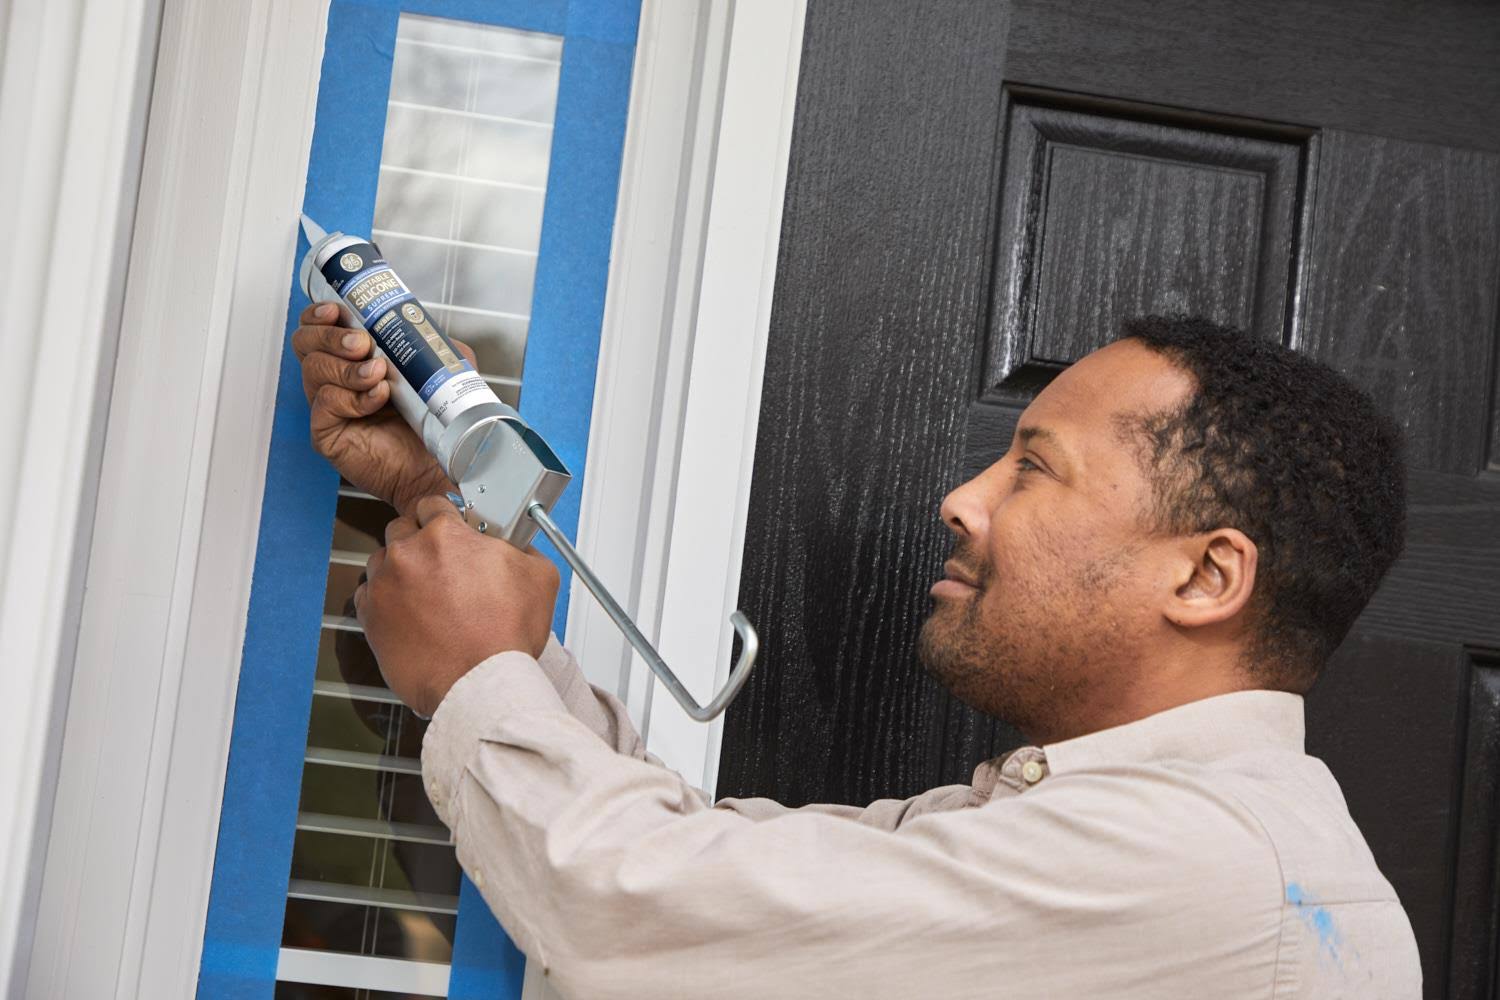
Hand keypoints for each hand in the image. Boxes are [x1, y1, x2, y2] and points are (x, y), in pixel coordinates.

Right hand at [291, 302, 477, 514]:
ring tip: (379, 375)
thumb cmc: (434, 423)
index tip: (337, 310)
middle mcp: (336, 380)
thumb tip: (422, 324)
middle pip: (306, 343)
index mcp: (353, 359)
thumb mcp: (441, 370)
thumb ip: (430, 343)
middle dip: (331, 336)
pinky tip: (378, 398)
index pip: (318, 327)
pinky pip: (324, 403)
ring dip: (347, 367)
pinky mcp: (327, 433)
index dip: (320, 315)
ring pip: (314, 369)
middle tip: (363, 344)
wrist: (438, 466)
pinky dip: (352, 396)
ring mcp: (329, 407)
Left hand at [355, 494, 560, 716]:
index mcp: (446, 535)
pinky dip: (384, 601)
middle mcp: (408, 553)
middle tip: (439, 563)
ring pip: (382, 561)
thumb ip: (524, 550)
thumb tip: (519, 548)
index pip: (433, 504)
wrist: (478, 685)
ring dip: (400, 570)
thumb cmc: (504, 638)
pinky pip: (367, 596)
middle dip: (419, 541)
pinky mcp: (369, 617)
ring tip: (425, 594)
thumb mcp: (539, 578)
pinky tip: (409, 615)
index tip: (449, 530)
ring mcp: (384, 585)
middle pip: (402, 528)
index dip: (444, 517)